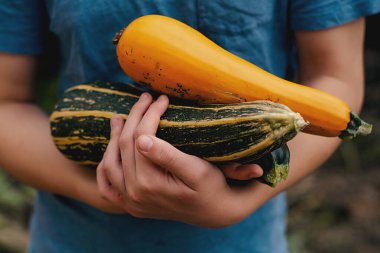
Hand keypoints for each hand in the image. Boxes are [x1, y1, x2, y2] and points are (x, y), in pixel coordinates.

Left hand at [96, 93, 264, 226]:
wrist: (215, 212)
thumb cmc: (211, 188)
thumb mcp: (197, 170)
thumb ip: (168, 156)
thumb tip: (142, 139)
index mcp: (150, 184)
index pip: (141, 138)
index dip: (150, 114)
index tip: (162, 98)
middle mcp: (135, 194)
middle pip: (124, 147)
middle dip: (134, 117)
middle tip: (145, 98)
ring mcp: (131, 202)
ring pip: (110, 163)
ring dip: (114, 138)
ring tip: (119, 118)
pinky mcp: (131, 205)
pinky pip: (108, 187)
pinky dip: (105, 168)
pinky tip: (110, 152)